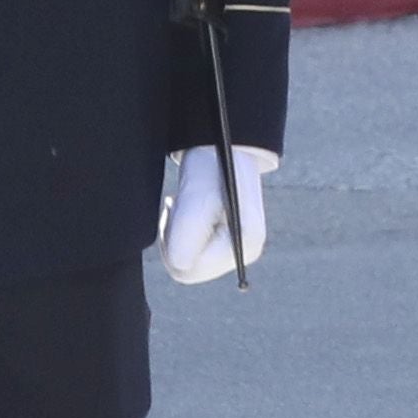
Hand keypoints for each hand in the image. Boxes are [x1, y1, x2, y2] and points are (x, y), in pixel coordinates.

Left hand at [157, 142, 277, 284]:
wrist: (222, 147)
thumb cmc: (212, 167)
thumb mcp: (197, 198)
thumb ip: (188, 235)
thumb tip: (180, 267)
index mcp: (245, 245)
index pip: (192, 269)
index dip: (172, 245)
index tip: (172, 207)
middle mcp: (242, 253)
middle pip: (188, 270)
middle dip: (172, 242)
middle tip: (173, 206)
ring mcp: (233, 251)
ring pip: (185, 264)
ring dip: (173, 237)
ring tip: (180, 204)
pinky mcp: (222, 245)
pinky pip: (188, 255)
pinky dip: (177, 235)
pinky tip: (184, 211)